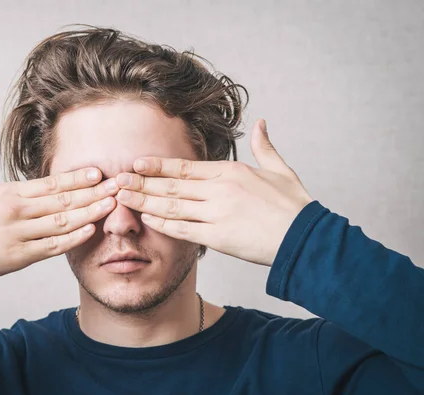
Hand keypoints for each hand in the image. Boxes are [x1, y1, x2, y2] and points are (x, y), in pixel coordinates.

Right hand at [0, 142, 117, 286]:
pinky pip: (52, 248)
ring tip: (112, 205)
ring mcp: (19, 235)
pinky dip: (73, 239)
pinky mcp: (17, 258)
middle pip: (63, 200)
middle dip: (93, 192)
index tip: (98, 171)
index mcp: (6, 194)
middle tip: (118, 185)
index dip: (76, 177)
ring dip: (90, 212)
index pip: (50, 183)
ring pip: (63, 222)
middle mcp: (17, 212)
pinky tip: (90, 230)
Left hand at [114, 119, 312, 265]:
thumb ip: (265, 147)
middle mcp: (220, 190)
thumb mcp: (281, 171)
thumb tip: (262, 123)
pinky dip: (162, 224)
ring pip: (171, 206)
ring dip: (144, 201)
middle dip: (142, 182)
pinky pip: (183, 229)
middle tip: (118, 179)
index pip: (185, 167)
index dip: (159, 165)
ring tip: (123, 197)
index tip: (138, 162)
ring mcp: (217, 213)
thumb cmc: (294, 207)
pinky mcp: (218, 237)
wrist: (306, 239)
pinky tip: (146, 219)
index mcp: (231, 172)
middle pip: (172, 185)